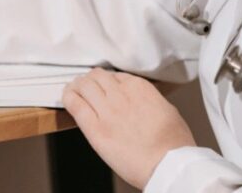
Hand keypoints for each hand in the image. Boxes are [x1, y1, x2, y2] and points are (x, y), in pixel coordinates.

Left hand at [62, 68, 195, 189]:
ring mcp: (106, 110)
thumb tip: (139, 101)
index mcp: (139, 88)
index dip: (107, 81)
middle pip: (96, 76)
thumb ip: (149, 100)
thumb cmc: (173, 144)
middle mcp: (120, 94)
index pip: (114, 75)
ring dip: (78, 86)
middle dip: (91, 80)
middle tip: (87, 87)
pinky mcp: (95, 128)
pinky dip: (68, 97)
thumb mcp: (167, 110)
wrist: (169, 165)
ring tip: (75, 90)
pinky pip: (75, 104)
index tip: (104, 87)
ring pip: (83, 85)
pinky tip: (68, 98)